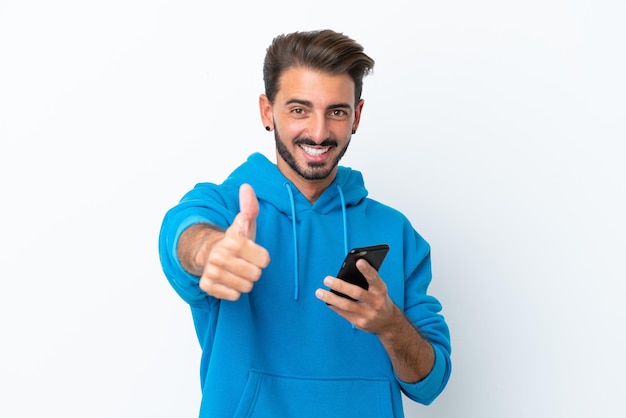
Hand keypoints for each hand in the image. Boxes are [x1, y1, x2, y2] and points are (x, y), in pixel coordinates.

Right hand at [199, 184, 269, 299]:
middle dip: (253, 270)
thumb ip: (250, 207)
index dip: (262, 257)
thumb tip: (246, 187)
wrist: (209, 253)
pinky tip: (229, 280)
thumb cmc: (235, 241)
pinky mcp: (207, 286)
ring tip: (237, 271)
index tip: (253, 252)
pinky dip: (233, 291)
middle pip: (256, 275)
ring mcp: (212, 272)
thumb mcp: (245, 223)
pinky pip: (233, 296)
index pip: (265, 260)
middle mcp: (220, 256)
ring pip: (246, 287)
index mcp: (233, 241)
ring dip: (244, 281)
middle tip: (244, 262)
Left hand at [315, 259, 395, 333]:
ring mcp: (368, 314)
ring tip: (319, 292)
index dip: (367, 270)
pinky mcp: (360, 323)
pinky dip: (334, 306)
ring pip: (347, 305)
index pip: (374, 278)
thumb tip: (345, 271)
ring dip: (331, 298)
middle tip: (326, 279)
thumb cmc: (379, 299)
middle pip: (357, 293)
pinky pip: (344, 313)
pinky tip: (326, 301)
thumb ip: (366, 280)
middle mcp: (376, 302)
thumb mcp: (378, 289)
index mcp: (381, 290)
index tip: (358, 261)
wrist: (388, 322)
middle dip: (340, 286)